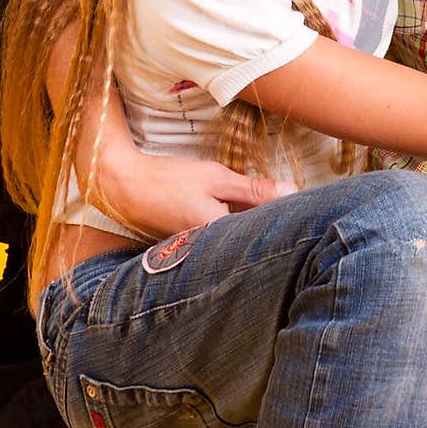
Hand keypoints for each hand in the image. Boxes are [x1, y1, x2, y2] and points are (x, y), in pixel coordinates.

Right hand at [95, 147, 296, 237]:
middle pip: (252, 238)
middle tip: (287, 206)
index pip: (265, 230)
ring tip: (261, 208)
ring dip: (249, 224)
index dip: (284, 217)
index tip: (302, 204)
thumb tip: (293, 191)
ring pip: (236, 237)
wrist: (124, 186)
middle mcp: (211, 250)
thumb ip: (253, 189)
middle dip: (268, 223)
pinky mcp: (191, 246)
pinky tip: (234, 212)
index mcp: (220, 234)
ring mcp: (200, 250)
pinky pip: (220, 238)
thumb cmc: (168, 179)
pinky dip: (230, 225)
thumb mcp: (215, 177)